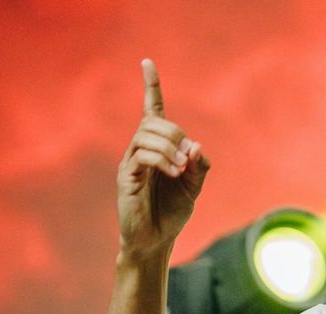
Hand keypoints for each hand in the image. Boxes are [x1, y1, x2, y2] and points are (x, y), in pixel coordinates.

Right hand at [116, 59, 208, 256]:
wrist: (156, 240)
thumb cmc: (172, 212)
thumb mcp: (194, 187)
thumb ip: (199, 165)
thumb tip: (197, 145)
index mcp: (157, 147)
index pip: (151, 109)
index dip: (150, 86)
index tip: (147, 62)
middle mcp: (140, 149)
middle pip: (154, 122)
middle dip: (176, 134)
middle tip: (188, 159)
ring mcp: (131, 162)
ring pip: (147, 135)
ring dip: (170, 147)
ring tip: (181, 169)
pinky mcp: (126, 177)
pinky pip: (142, 155)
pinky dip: (162, 160)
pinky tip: (174, 173)